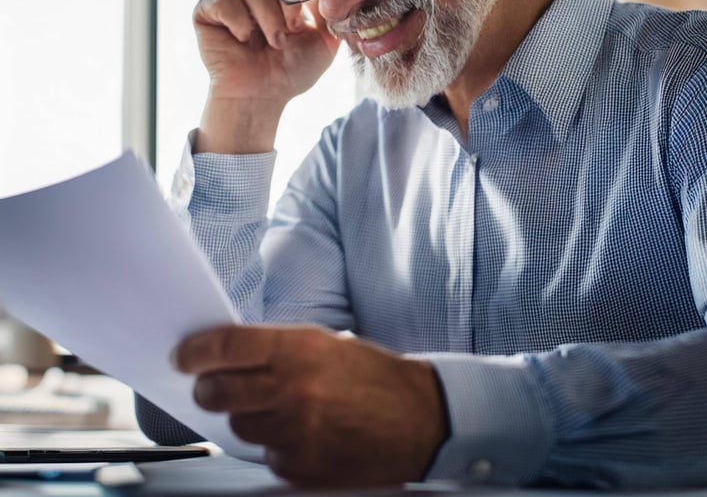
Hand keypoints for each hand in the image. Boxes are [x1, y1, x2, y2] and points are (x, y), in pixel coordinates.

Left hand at [173, 325, 448, 486]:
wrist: (419, 417)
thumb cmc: (375, 376)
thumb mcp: (329, 343)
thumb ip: (278, 348)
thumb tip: (227, 355)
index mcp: (303, 347)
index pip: (228, 346)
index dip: (196, 351)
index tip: (183, 355)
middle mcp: (296, 388)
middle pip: (219, 391)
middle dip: (207, 387)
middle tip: (209, 384)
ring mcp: (298, 431)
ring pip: (239, 426)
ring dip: (247, 416)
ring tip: (277, 407)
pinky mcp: (303, 467)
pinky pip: (267, 455)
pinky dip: (275, 445)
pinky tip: (303, 433)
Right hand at [192, 0, 339, 151]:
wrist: (263, 96)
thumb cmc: (291, 71)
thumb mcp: (324, 39)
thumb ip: (330, 10)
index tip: (307, 14)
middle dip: (289, 5)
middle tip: (290, 32)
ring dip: (268, 18)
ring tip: (272, 42)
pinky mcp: (207, 9)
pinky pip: (224, 0)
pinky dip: (239, 22)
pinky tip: (243, 40)